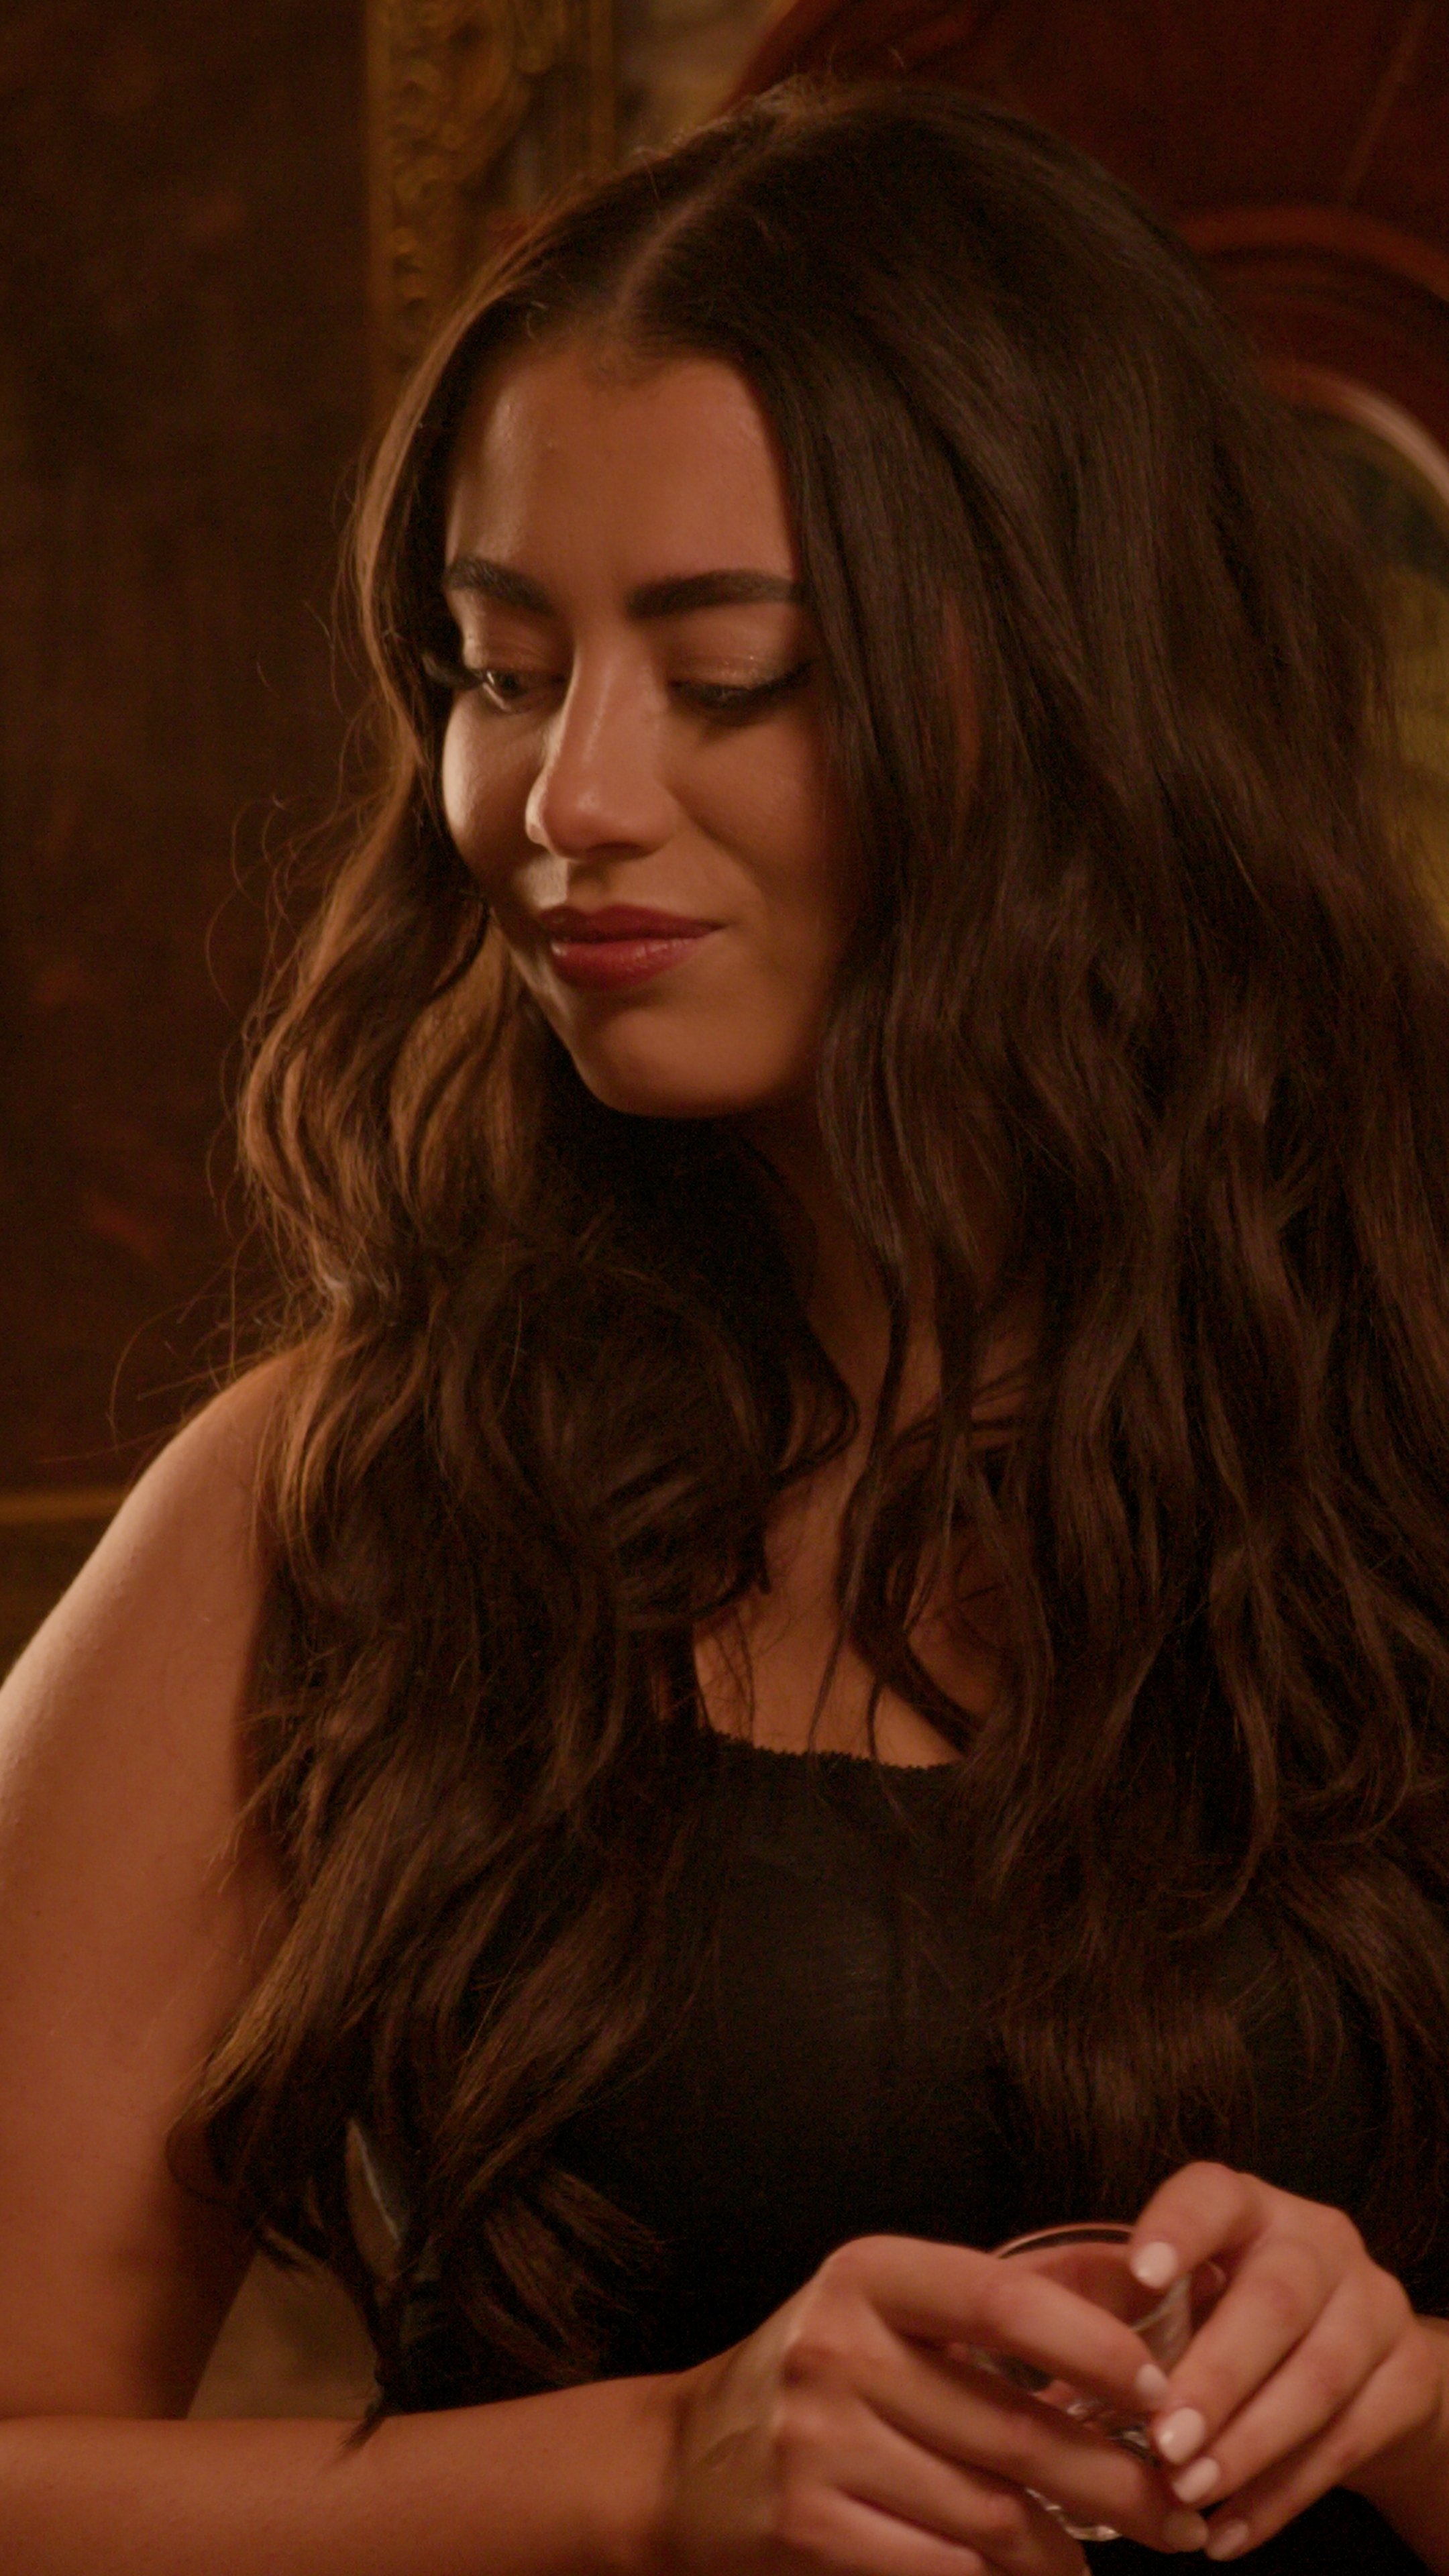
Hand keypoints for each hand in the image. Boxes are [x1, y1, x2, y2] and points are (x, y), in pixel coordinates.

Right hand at [658, 2232, 1213, 2573]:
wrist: (687, 2463)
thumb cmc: (823, 2373)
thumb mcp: (896, 2305)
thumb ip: (1017, 2291)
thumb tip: (1147, 2280)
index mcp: (869, 2276)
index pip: (1004, 2299)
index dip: (1096, 2348)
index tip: (1163, 2392)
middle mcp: (837, 2349)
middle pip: (1016, 2429)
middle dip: (1119, 2480)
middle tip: (1180, 2509)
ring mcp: (817, 2444)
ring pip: (991, 2514)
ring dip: (1070, 2551)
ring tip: (1113, 2559)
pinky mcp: (809, 2530)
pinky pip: (946, 2568)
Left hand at [1125, 2164, 1448, 2562]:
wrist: (1362, 2366)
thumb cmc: (1234, 2320)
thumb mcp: (1189, 2298)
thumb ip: (1131, 2321)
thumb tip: (1035, 2370)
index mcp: (1247, 2207)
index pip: (1212, 2197)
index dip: (1178, 2230)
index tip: (1141, 2275)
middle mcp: (1318, 2242)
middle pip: (1273, 2302)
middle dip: (1216, 2377)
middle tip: (1163, 2440)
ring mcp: (1373, 2307)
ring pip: (1319, 2378)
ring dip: (1249, 2446)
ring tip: (1188, 2493)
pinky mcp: (1408, 2378)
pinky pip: (1347, 2444)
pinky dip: (1281, 2497)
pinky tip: (1227, 2532)